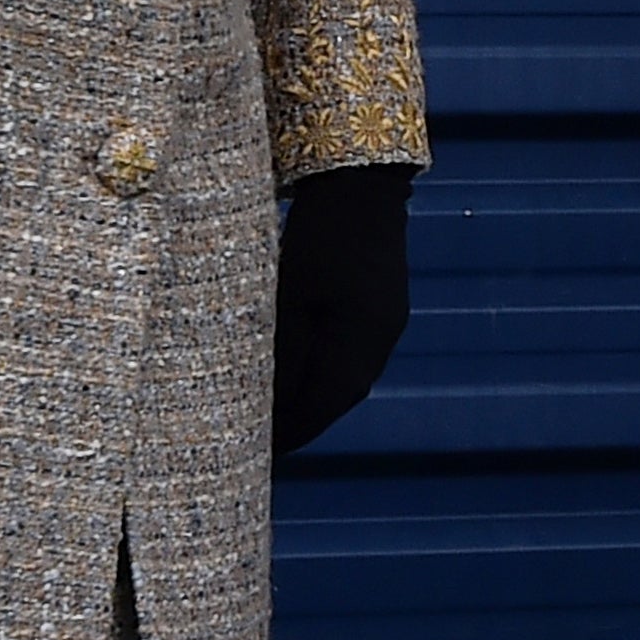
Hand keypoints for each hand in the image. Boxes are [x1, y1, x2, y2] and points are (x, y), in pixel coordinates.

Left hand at [272, 164, 416, 455]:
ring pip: (347, 378)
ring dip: (312, 396)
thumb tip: (267, 405)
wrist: (361, 185)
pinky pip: (353, 354)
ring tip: (272, 408)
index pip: (321, 408)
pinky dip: (325, 370)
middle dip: (299, 421)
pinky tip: (300, 367)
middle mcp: (381, 341)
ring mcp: (387, 323)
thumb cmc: (316, 238)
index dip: (287, 435)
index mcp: (361, 343)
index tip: (252, 454)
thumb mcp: (288, 296)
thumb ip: (281, 353)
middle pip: (338, 399)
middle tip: (257, 439)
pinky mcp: (383, 306)